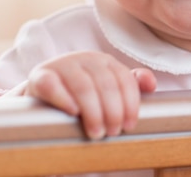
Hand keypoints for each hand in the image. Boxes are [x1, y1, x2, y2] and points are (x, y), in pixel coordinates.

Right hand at [23, 51, 156, 138]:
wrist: (44, 91)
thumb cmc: (81, 92)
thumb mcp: (107, 87)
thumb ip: (131, 85)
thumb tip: (151, 84)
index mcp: (105, 61)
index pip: (124, 79)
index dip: (130, 103)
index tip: (130, 125)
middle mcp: (86, 58)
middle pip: (106, 84)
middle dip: (113, 111)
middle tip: (113, 132)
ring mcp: (62, 65)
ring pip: (83, 86)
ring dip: (93, 111)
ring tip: (96, 132)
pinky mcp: (40, 76)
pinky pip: (51, 85)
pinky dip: (64, 98)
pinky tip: (73, 112)